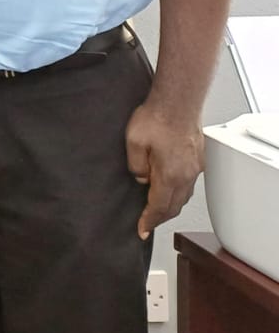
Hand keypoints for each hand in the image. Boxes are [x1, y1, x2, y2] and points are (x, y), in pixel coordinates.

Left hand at [126, 100, 204, 238]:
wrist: (178, 101)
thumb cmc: (156, 118)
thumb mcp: (133, 143)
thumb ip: (136, 166)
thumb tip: (142, 179)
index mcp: (169, 175)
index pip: (159, 207)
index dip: (149, 221)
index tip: (141, 231)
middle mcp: (186, 175)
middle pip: (174, 206)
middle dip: (160, 218)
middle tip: (147, 224)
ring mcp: (195, 167)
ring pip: (184, 196)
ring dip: (170, 206)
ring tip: (157, 210)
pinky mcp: (198, 158)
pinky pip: (189, 184)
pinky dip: (178, 193)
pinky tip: (170, 189)